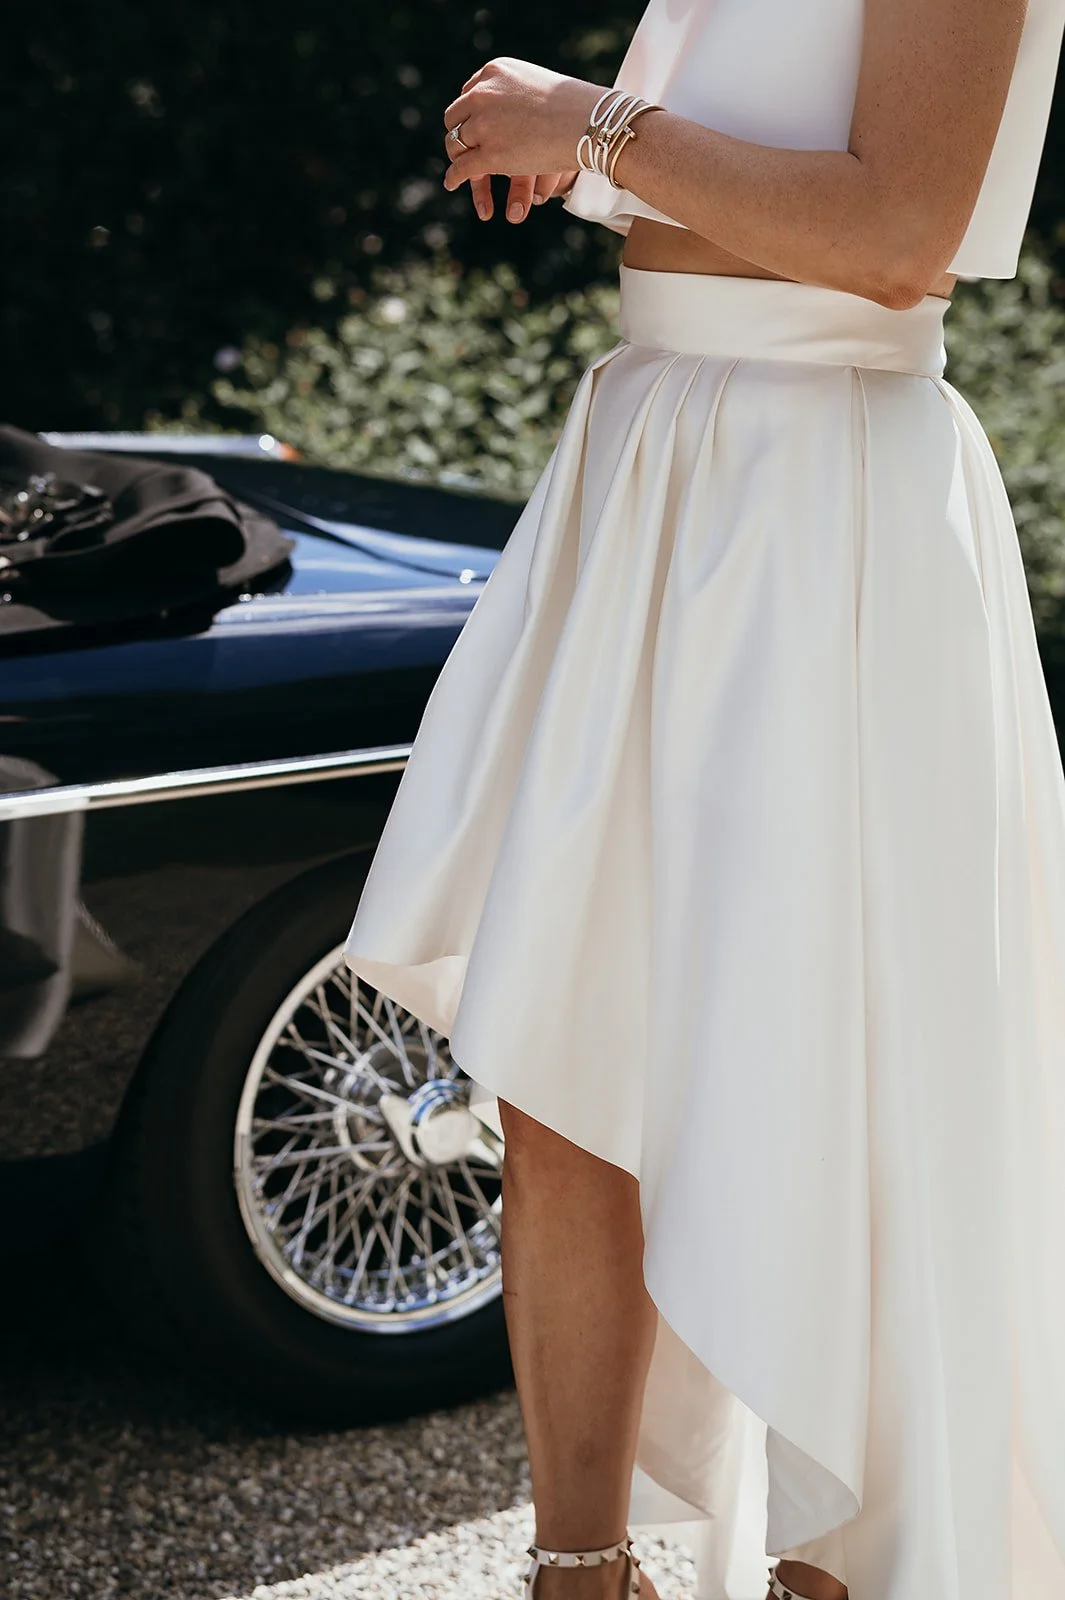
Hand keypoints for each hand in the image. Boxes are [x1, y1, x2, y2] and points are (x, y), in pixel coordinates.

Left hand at [442, 58, 599, 220]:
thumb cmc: (573, 106)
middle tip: (466, 149)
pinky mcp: (490, 154)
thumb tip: (509, 108)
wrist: (588, 122)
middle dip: (461, 135)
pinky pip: (462, 168)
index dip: (470, 114)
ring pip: (456, 144)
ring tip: (463, 169)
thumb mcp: (537, 85)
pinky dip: (454, 177)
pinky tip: (452, 183)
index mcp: (494, 71)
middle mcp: (483, 93)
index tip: (474, 126)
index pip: (470, 93)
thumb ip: (517, 92)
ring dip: (460, 158)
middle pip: (456, 117)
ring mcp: (484, 124)